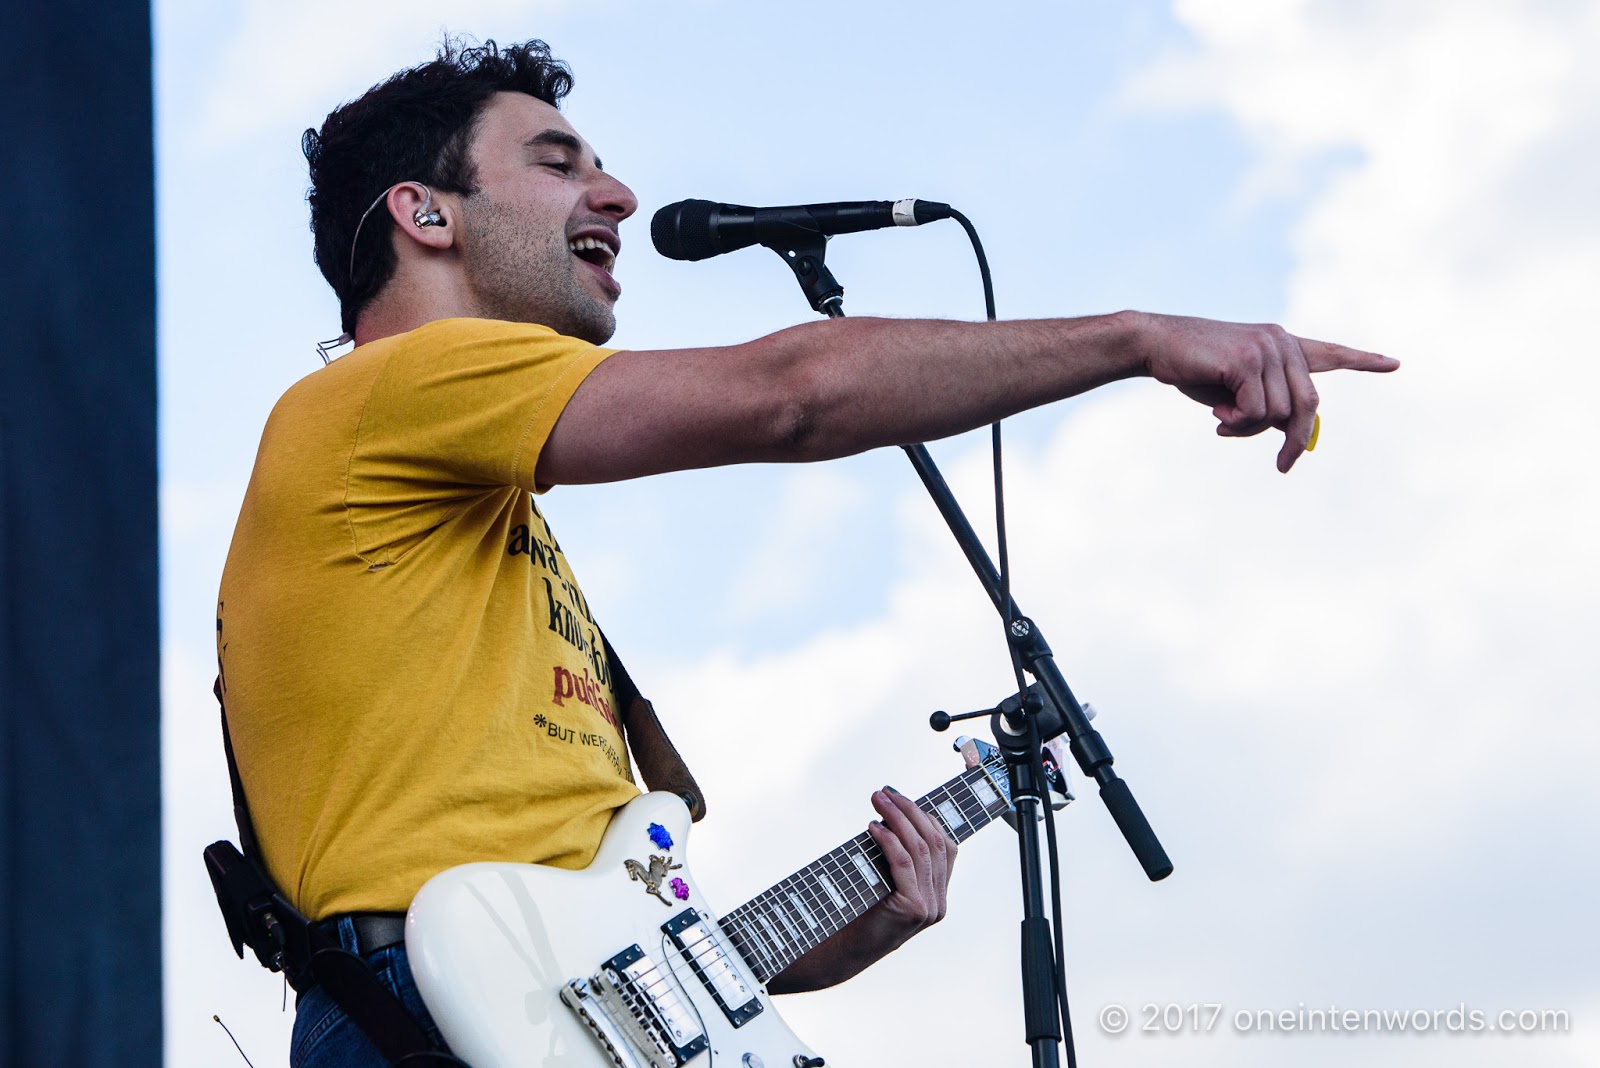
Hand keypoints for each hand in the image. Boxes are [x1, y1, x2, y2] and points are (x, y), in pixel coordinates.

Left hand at [765, 787, 956, 993]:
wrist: (842, 952)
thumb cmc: (859, 914)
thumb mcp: (885, 882)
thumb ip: (898, 858)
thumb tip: (891, 814)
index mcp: (939, 895)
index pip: (947, 847)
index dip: (928, 818)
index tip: (903, 799)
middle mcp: (939, 902)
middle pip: (935, 842)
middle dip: (910, 811)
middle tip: (886, 793)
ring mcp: (930, 907)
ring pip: (921, 849)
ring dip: (898, 818)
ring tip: (878, 801)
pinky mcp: (913, 909)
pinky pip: (903, 863)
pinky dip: (889, 839)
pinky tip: (874, 827)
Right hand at [1129, 312, 1399, 471]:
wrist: (1155, 343)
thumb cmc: (1191, 368)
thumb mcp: (1235, 390)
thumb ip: (1266, 403)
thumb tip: (1291, 435)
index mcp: (1280, 344)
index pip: (1329, 353)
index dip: (1361, 361)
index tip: (1393, 364)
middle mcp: (1281, 342)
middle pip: (1308, 404)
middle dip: (1295, 440)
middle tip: (1283, 466)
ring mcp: (1267, 349)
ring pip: (1278, 414)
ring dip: (1248, 429)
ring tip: (1220, 420)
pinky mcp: (1247, 361)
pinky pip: (1256, 412)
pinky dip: (1236, 424)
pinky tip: (1215, 415)